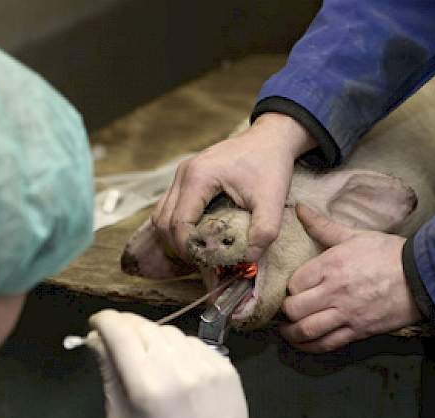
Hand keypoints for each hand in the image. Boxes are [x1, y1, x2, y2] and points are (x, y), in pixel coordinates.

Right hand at [88, 310, 258, 417]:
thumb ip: (109, 374)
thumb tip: (97, 339)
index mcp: (144, 383)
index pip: (119, 330)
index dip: (103, 320)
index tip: (97, 323)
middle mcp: (175, 367)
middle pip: (144, 326)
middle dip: (126, 327)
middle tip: (121, 339)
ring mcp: (203, 364)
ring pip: (170, 332)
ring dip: (155, 338)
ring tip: (153, 359)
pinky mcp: (223, 366)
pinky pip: (194, 344)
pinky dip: (181, 350)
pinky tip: (179, 368)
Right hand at [151, 113, 315, 261]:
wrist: (270, 139)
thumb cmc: (271, 166)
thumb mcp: (273, 201)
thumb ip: (263, 232)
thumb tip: (247, 259)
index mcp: (199, 177)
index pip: (178, 224)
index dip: (188, 248)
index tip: (207, 261)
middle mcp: (184, 173)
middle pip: (163, 221)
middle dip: (179, 245)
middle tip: (202, 260)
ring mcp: (182, 173)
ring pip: (161, 214)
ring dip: (174, 236)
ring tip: (199, 249)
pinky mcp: (186, 176)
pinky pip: (169, 206)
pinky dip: (177, 224)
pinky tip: (198, 234)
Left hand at [280, 204, 421, 352]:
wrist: (422, 277)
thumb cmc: (388, 253)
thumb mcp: (354, 235)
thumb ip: (322, 226)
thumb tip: (298, 208)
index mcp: (331, 265)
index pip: (295, 283)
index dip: (291, 289)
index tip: (295, 290)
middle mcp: (335, 291)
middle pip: (295, 309)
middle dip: (286, 312)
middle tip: (288, 311)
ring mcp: (347, 314)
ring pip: (307, 330)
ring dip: (292, 334)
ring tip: (288, 331)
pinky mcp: (359, 331)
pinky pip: (328, 344)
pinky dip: (311, 347)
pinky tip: (305, 344)